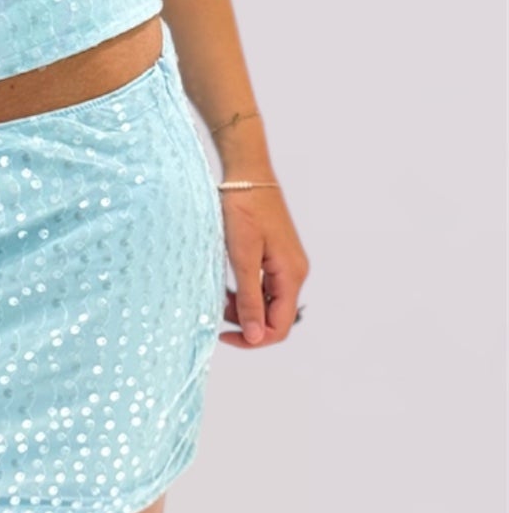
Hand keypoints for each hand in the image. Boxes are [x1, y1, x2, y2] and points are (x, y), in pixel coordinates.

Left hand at [216, 180, 309, 347]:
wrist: (247, 172)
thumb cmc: (243, 208)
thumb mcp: (242, 257)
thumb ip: (249, 299)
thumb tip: (255, 337)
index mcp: (291, 274)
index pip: (280, 327)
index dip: (254, 339)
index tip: (224, 336)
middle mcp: (295, 271)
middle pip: (276, 316)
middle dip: (247, 322)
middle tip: (217, 313)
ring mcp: (287, 263)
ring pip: (269, 301)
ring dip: (245, 307)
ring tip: (219, 298)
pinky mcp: (276, 254)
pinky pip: (265, 285)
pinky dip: (247, 291)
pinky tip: (228, 285)